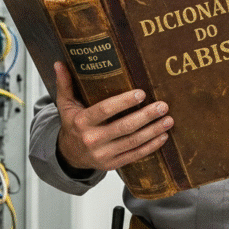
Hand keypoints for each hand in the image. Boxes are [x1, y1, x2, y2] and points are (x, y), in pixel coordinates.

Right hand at [53, 62, 173, 170]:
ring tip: (168, 120)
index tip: (141, 93)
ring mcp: (103, 154)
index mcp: (81, 122)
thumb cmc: (72, 126)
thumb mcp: (65, 105)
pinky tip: (163, 136)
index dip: (124, 102)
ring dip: (153, 131)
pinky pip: (135, 155)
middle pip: (124, 127)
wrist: (69, 156)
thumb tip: (59, 63)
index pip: (105, 110)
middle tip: (163, 106)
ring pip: (133, 142)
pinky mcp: (112, 165)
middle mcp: (92, 139)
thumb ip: (65, 84)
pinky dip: (151, 147)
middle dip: (146, 116)